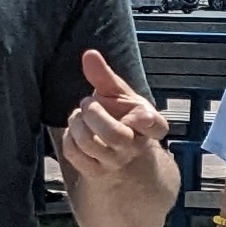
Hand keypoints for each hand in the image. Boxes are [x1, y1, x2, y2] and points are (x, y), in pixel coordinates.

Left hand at [60, 49, 170, 178]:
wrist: (118, 151)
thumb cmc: (120, 116)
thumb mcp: (118, 94)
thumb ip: (104, 75)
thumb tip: (89, 54)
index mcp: (148, 124)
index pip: (156, 126)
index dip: (150, 122)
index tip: (143, 116)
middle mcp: (133, 146)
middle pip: (114, 135)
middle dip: (94, 112)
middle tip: (88, 102)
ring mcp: (113, 161)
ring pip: (90, 143)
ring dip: (77, 122)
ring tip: (79, 115)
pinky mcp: (95, 171)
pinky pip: (74, 153)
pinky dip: (69, 137)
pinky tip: (75, 130)